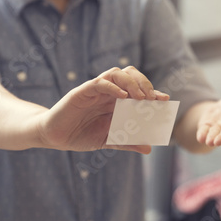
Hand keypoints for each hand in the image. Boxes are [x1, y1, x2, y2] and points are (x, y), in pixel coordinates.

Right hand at [37, 66, 168, 153]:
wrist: (55, 137)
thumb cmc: (80, 135)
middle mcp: (108, 92)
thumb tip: (148, 148)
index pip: (138, 90)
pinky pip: (99, 82)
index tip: (165, 100)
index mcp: (116, 101)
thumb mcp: (107, 141)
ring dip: (132, 82)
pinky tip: (122, 96)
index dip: (153, 93)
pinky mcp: (82, 91)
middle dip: (145, 83)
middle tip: (152, 99)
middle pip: (131, 75)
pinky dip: (113, 86)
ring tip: (140, 97)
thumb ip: (126, 142)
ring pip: (117, 73)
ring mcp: (96, 90)